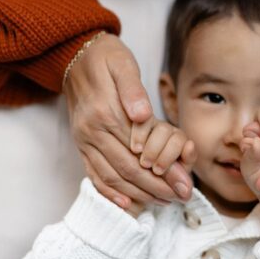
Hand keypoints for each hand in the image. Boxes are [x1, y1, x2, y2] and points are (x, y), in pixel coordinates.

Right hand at [64, 34, 192, 208]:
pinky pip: (93, 174)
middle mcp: (91, 131)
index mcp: (105, 113)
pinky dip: (109, 192)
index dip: (163, 170)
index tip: (186, 181)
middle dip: (156, 187)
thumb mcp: (122, 63)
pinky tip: (126, 203)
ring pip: (111, 176)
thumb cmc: (105, 58)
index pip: (138, 151)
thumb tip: (143, 116)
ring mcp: (83, 140)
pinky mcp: (80, 143)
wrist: (73, 54)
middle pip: (126, 169)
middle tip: (182, 197)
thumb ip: (133, 90)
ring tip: (163, 201)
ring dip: (137, 193)